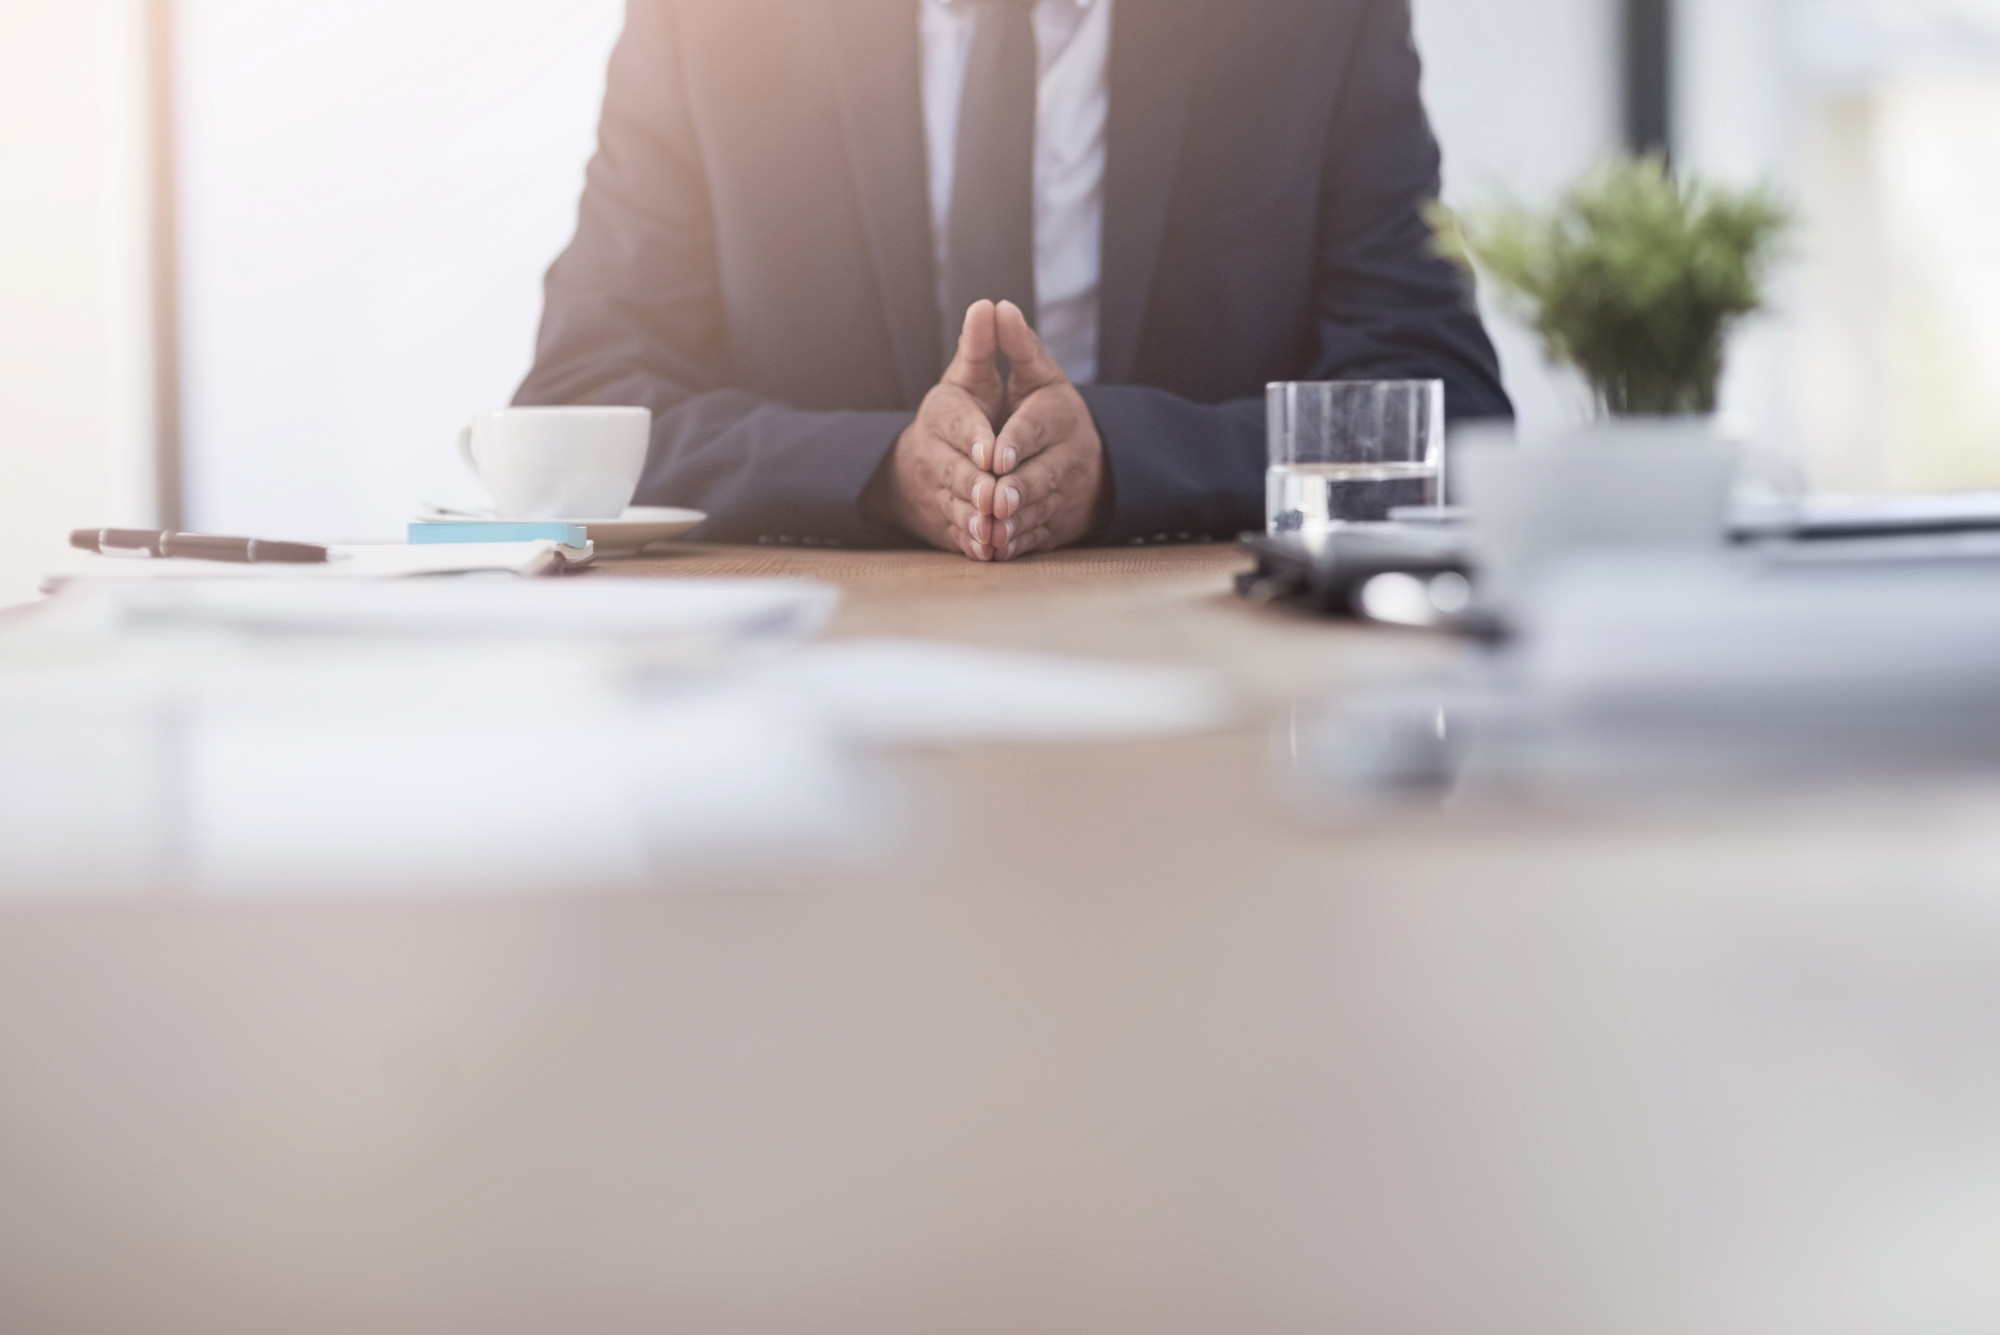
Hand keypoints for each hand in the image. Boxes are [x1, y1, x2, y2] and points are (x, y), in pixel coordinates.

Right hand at [869, 301, 1007, 560]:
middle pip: (954, 471)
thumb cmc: (960, 413)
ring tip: (993, 529)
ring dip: (973, 520)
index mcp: (941, 414)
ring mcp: (934, 490)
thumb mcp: (968, 377)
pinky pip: (955, 534)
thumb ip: (982, 347)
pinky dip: (971, 544)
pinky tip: (987, 551)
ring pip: (954, 506)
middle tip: (995, 497)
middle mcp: (932, 453)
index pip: (956, 424)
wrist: (920, 464)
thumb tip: (989, 304)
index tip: (992, 452)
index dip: (975, 439)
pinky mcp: (941, 521)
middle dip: (974, 486)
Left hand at [988, 300, 1106, 560]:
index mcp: (1060, 414)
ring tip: (991, 529)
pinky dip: (1017, 545)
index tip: (993, 456)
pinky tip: (995, 549)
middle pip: (1042, 474)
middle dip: (1018, 489)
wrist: (1086, 461)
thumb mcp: (1036, 375)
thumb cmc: (1047, 411)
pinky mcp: (1058, 524)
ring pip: (1039, 509)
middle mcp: (1070, 455)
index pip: (1037, 427)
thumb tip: (994, 306)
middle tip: (995, 499)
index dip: (1015, 442)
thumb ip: (1014, 345)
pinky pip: (1038, 536)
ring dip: (1015, 522)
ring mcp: (1066, 493)